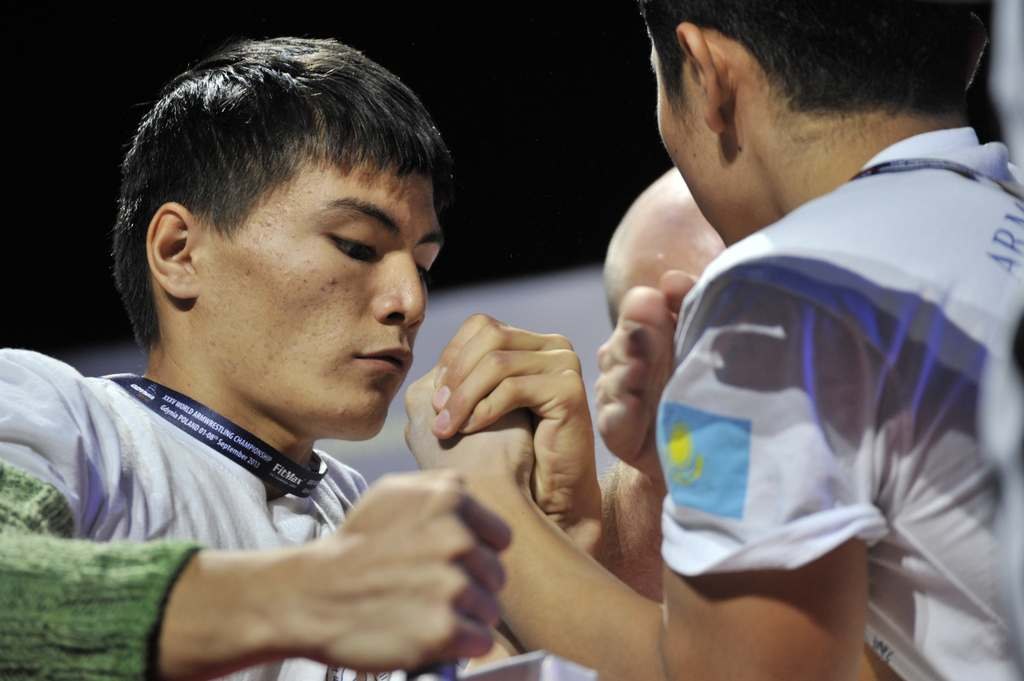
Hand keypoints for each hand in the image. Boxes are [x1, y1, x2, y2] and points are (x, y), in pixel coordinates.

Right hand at [159, 471, 510, 678]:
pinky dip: (459, 644)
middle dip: (470, 586)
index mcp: (450, 498)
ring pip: (489, 609)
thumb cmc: (355, 545)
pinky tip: (428, 633)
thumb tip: (476, 498)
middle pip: (496, 575)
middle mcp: (457, 537)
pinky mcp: (444, 629)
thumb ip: (442, 488)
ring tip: (424, 611)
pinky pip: (479, 641)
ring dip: (464, 616)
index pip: (500, 538)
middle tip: (428, 589)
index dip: (477, 553)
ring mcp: (452, 584)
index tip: (449, 563)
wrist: (313, 594)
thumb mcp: (394, 491)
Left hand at [418, 315, 600, 548]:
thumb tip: (430, 362)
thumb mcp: (478, 405)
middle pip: (490, 337)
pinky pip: (514, 388)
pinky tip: (470, 430)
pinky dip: (485, 409)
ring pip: (497, 363)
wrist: (544, 496)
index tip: (435, 397)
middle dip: (456, 375)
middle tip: (437, 412)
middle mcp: (553, 346)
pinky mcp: (570, 389)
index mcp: (532, 343)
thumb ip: (462, 376)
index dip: (452, 356)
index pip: (481, 325)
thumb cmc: (507, 454)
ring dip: (464, 397)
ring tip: (446, 427)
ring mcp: (565, 364)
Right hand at [596, 271, 693, 480]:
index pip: (638, 310)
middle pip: (622, 342)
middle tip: (642, 331)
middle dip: (633, 336)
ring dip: (626, 371)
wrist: (716, 448)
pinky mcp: (619, 432)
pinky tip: (634, 402)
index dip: (644, 308)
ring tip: (637, 367)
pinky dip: (623, 411)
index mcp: (648, 333)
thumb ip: (692, 306)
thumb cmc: (712, 388)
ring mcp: (620, 396)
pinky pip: (614, 419)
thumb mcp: (708, 341)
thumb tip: (671, 280)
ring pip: (614, 378)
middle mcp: (628, 361)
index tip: (657, 303)